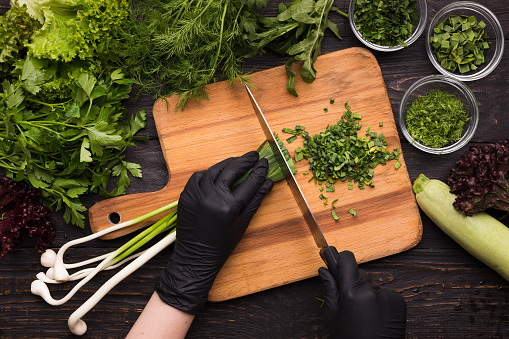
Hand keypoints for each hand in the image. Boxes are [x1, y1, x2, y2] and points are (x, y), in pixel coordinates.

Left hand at [155, 151, 273, 313]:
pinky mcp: (185, 195)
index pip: (249, 183)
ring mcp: (196, 195)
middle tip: (253, 156)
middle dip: (244, 161)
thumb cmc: (222, 244)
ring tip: (238, 161)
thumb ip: (255, 200)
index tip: (264, 163)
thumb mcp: (242, 224)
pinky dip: (209, 172)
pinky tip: (218, 172)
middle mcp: (211, 197)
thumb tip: (268, 183)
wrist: (195, 257)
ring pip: (213, 170)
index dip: (258, 171)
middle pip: (231, 171)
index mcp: (228, 207)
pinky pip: (198, 176)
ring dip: (227, 163)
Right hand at [318, 247, 406, 338]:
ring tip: (363, 313)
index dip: (339, 258)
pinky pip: (383, 293)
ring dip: (366, 292)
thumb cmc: (350, 338)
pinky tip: (375, 315)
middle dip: (352, 282)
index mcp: (351, 292)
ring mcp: (387, 295)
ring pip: (371, 284)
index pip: (347, 260)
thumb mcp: (333, 315)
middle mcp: (370, 290)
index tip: (333, 256)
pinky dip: (378, 301)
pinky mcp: (398, 301)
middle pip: (359, 273)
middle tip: (348, 300)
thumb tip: (324, 270)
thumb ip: (330, 288)